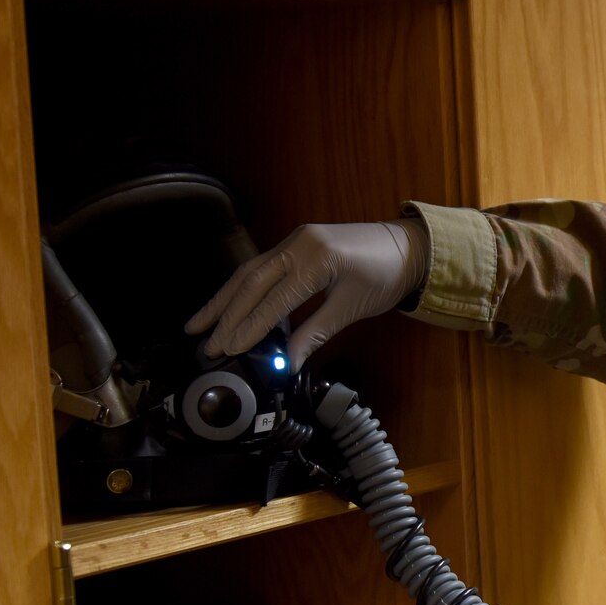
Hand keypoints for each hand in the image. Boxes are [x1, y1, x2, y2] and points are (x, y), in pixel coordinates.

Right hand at [185, 219, 428, 368]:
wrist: (407, 247)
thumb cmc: (385, 276)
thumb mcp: (351, 308)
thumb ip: (314, 333)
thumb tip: (287, 363)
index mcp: (316, 259)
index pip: (274, 299)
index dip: (251, 327)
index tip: (231, 351)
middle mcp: (298, 244)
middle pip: (252, 284)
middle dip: (227, 317)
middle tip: (208, 346)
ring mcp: (295, 241)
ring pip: (249, 273)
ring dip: (223, 301)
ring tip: (198, 325)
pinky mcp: (295, 243)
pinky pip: (260, 267)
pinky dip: (240, 288)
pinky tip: (225, 304)